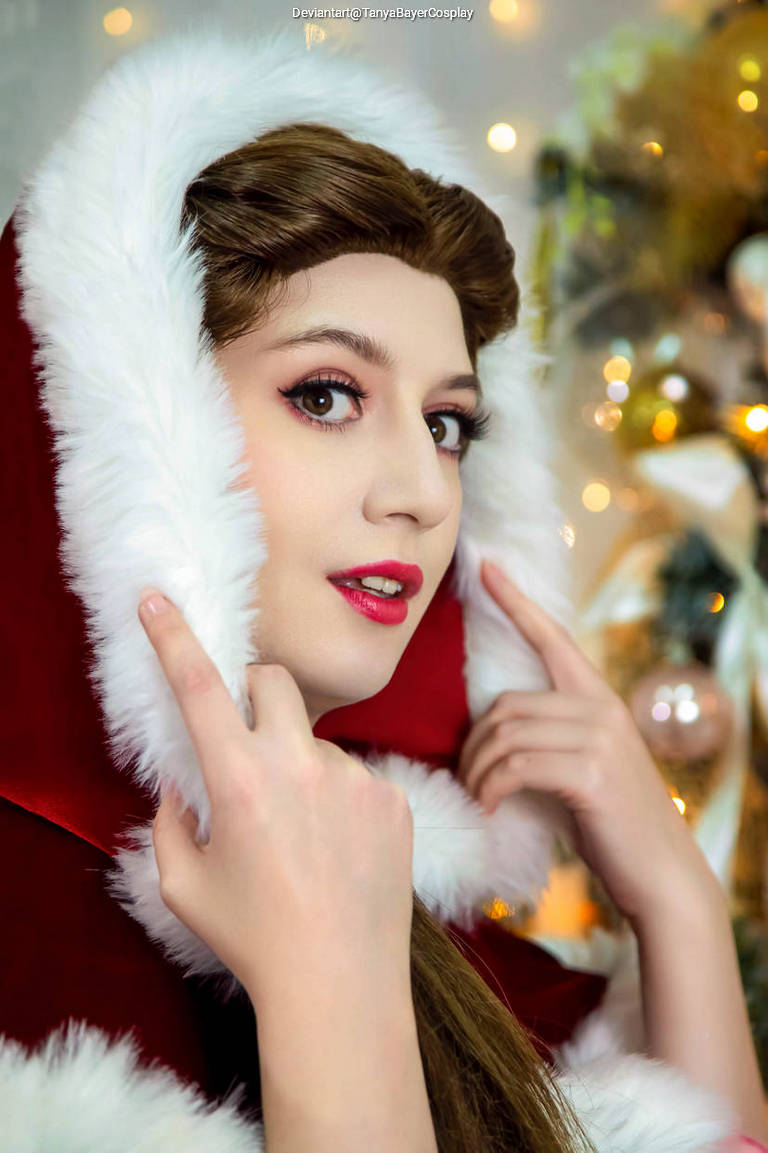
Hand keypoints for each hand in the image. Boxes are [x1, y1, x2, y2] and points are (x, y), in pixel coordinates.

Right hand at [137, 589, 415, 1005]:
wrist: (341, 984)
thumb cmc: (253, 938)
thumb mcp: (185, 885)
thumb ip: (172, 822)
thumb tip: (186, 784)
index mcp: (239, 778)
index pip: (199, 686)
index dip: (174, 637)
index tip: (157, 600)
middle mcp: (299, 763)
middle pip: (274, 681)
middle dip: (255, 693)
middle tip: (248, 738)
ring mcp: (354, 776)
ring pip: (316, 742)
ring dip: (300, 768)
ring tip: (305, 840)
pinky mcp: (393, 797)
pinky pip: (357, 776)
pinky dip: (339, 800)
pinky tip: (340, 852)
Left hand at [456, 560, 723, 928]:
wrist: (661, 875)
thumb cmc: (609, 824)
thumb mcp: (578, 768)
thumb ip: (546, 739)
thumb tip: (489, 731)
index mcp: (598, 699)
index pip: (552, 637)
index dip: (515, 601)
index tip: (486, 565)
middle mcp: (601, 708)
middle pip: (506, 705)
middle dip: (473, 746)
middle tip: (467, 781)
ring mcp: (599, 738)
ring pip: (506, 735)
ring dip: (477, 772)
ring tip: (477, 798)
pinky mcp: (591, 773)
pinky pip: (516, 766)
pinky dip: (491, 788)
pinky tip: (488, 808)